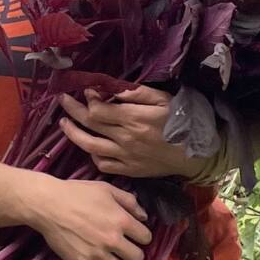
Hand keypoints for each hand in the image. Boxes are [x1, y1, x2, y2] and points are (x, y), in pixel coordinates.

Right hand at [28, 174, 151, 259]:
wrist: (48, 204)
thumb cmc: (77, 193)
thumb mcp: (107, 189)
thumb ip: (129, 201)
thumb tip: (144, 217)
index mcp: (122, 221)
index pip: (146, 238)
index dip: (143, 237)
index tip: (137, 237)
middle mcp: (113, 240)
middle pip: (137, 257)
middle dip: (135, 254)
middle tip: (128, 250)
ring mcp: (97, 254)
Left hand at [58, 87, 209, 182]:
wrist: (197, 154)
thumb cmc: (182, 122)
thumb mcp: (164, 99)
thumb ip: (137, 93)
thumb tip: (112, 89)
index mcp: (134, 119)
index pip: (99, 109)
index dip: (88, 99)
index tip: (85, 90)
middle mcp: (126, 138)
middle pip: (90, 124)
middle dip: (72, 110)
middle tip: (62, 99)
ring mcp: (126, 157)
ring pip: (90, 147)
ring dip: (73, 134)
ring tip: (64, 123)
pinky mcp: (129, 170)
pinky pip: (103, 164)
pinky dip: (93, 156)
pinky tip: (90, 147)